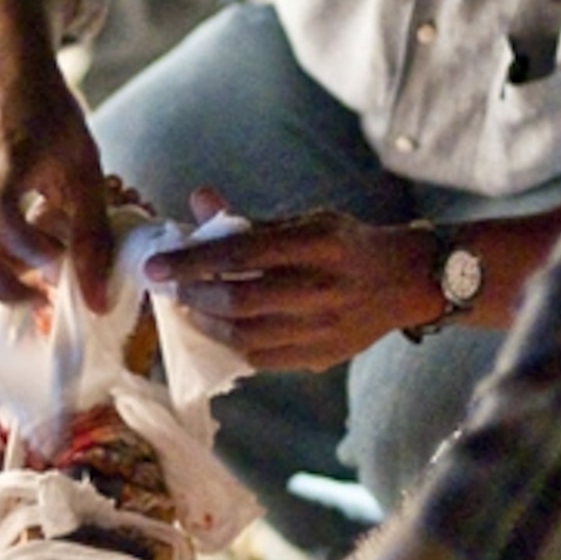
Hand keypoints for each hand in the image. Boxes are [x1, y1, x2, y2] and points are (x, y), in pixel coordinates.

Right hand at [0, 60, 117, 310]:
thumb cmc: (53, 121)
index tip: (69, 264)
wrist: (10, 84)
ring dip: (5, 277)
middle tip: (46, 300)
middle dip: (8, 290)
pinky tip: (35, 254)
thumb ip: (92, 235)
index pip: (6, 225)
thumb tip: (97, 300)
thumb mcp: (85, 171)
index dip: (37, 255)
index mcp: (2, 170)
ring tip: (48, 273)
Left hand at [144, 191, 433, 370]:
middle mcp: (321, 288)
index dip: (191, 260)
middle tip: (173, 288)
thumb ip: (250, 219)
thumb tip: (198, 200)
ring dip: (207, 323)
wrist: (404, 282)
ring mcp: (322, 328)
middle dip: (194, 295)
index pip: (240, 251)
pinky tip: (221, 330)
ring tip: (192, 308)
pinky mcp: (322, 356)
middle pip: (239, 299)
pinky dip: (232, 345)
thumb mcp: (305, 220)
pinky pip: (263, 359)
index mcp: (316, 244)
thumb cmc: (345, 244)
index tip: (156, 266)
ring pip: (246, 335)